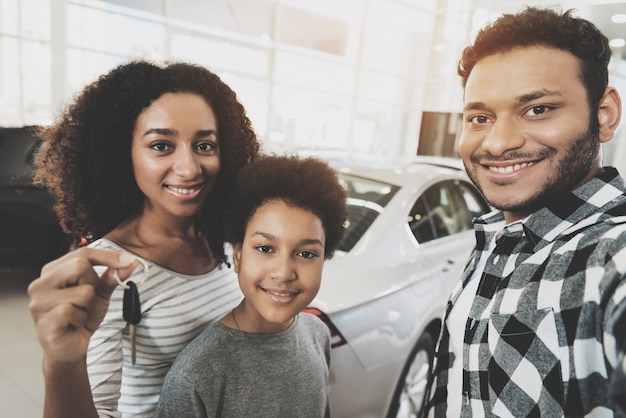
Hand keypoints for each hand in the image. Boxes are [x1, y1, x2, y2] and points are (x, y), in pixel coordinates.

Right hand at [28, 247, 137, 364]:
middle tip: (88, 300)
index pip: (82, 253)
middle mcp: (41, 284)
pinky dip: (80, 318)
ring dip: (88, 305)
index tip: (129, 261)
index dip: (108, 256)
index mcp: (53, 271)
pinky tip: (74, 323)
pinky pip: (71, 310)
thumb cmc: (81, 317)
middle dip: (93, 284)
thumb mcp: (100, 293)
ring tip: (79, 313)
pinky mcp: (44, 322)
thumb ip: (111, 277)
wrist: (72, 347)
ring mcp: (39, 303)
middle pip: (80, 266)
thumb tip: (130, 262)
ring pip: (82, 291)